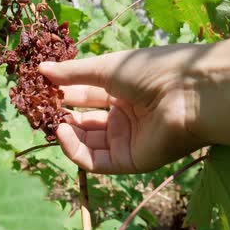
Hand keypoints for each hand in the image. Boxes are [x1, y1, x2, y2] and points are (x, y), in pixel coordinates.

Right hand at [39, 44, 206, 173]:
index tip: (40, 89)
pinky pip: (96, 160)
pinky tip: (63, 133)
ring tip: (51, 121)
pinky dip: (76, 150)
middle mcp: (124, 117)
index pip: (86, 96)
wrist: (189, 92)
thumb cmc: (150, 70)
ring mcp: (127, 140)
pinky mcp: (130, 161)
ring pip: (88, 143)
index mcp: (122, 91)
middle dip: (62, 115)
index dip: (64, 93)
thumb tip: (41, 68)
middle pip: (85, 122)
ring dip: (66, 133)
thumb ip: (73, 73)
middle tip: (40, 109)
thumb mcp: (106, 67)